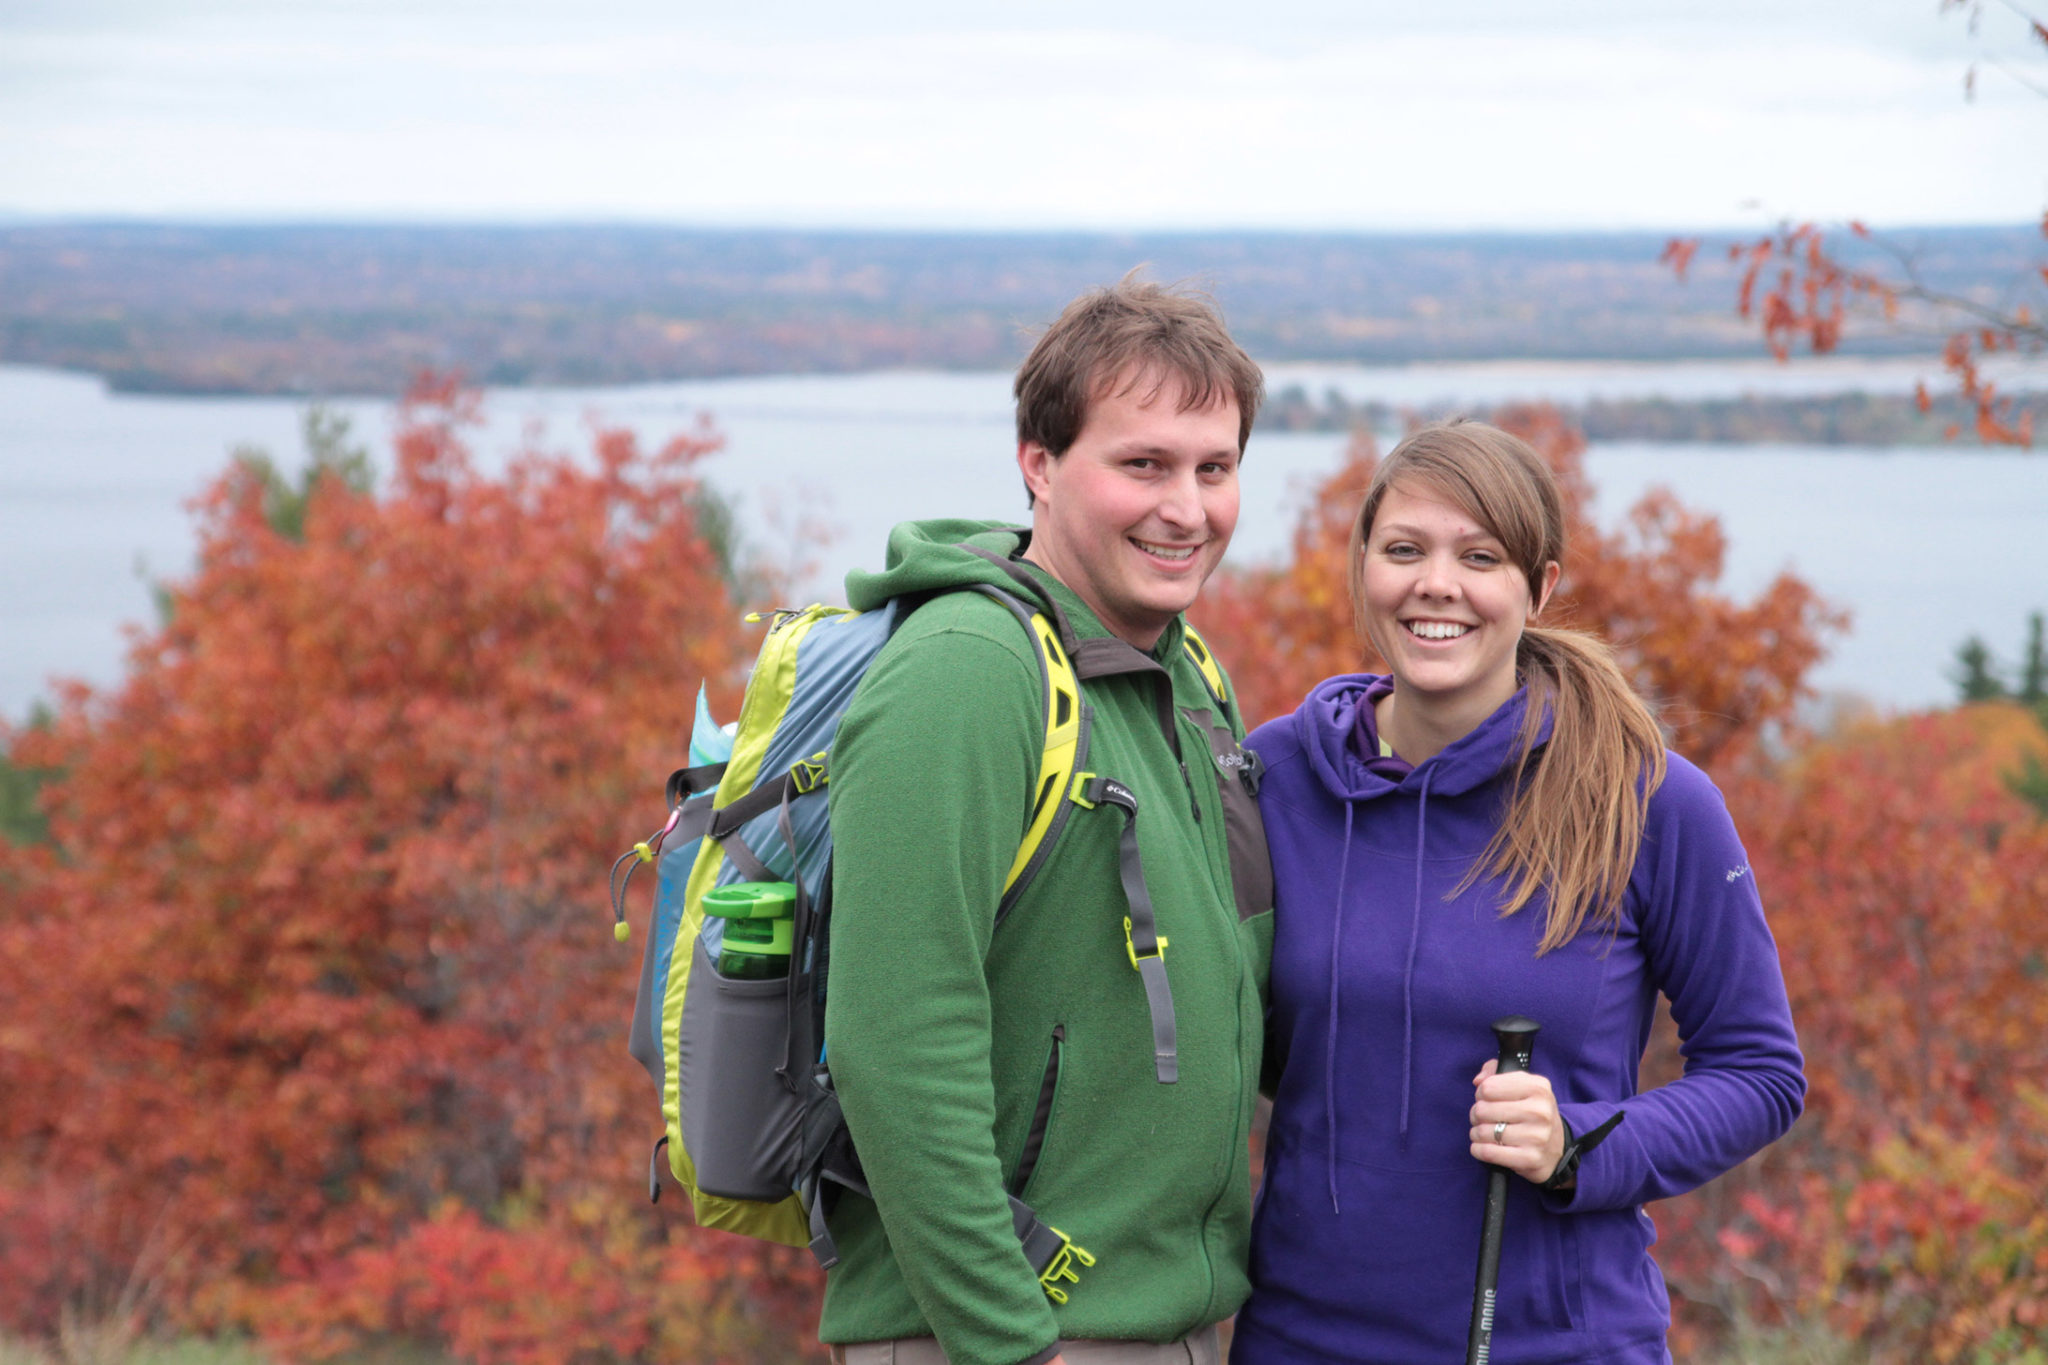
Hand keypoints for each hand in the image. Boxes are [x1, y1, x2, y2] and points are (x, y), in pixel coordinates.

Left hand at [1469, 1058, 1566, 1184]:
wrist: (1556, 1149)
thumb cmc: (1532, 1113)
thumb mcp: (1522, 1085)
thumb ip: (1495, 1072)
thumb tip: (1478, 1080)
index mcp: (1538, 1087)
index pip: (1488, 1087)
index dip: (1481, 1093)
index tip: (1487, 1099)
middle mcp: (1540, 1111)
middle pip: (1482, 1109)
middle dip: (1476, 1114)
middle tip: (1484, 1118)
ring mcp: (1536, 1136)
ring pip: (1483, 1131)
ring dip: (1476, 1133)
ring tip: (1485, 1132)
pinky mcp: (1529, 1158)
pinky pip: (1488, 1152)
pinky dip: (1478, 1150)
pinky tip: (1483, 1147)